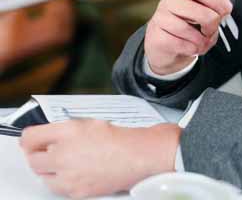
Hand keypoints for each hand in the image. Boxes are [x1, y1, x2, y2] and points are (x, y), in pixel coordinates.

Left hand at [20, 120, 180, 198]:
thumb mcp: (89, 123)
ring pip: (42, 176)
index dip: (30, 137)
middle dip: (38, 154)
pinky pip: (57, 188)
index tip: (32, 139)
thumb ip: (64, 129)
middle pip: (33, 159)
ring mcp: (68, 175)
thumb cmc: (119, 137)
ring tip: (65, 162)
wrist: (138, 156)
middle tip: (47, 150)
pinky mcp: (75, 192)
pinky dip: (61, 181)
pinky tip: (75, 172)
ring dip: (49, 168)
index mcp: (69, 130)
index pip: (31, 136)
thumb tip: (48, 136)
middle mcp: (64, 153)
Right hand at [145, 0, 238, 74]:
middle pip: (199, 11)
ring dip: (201, 40)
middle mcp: (168, 0)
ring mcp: (160, 18)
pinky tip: (191, 46)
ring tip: (202, 40)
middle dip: (212, 24)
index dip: (217, 1)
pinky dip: (191, 48)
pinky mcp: (157, 37)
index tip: (225, 9)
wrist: (168, 45)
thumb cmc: (187, 21)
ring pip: (187, 29)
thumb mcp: (205, 4)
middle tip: (211, 28)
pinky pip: (180, 44)